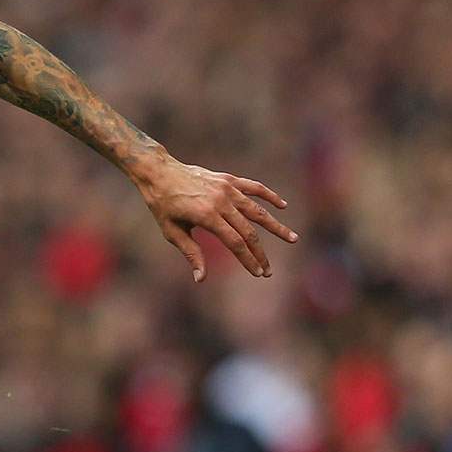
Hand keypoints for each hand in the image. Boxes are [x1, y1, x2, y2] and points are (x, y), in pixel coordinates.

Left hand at [140, 159, 297, 281]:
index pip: (235, 243)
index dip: (248, 260)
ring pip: (257, 210)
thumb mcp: (172, 232)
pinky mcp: (229, 179)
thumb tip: (201, 279)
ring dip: (275, 226)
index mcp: (207, 216)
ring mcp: (227, 189)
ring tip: (292, 238)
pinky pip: (254, 188)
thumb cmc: (162, 205)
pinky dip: (269, 196)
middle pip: (248, 231)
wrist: (159, 172)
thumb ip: (191, 253)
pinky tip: (282, 206)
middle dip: (260, 253)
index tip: (258, 273)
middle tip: (269, 270)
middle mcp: (221, 202)